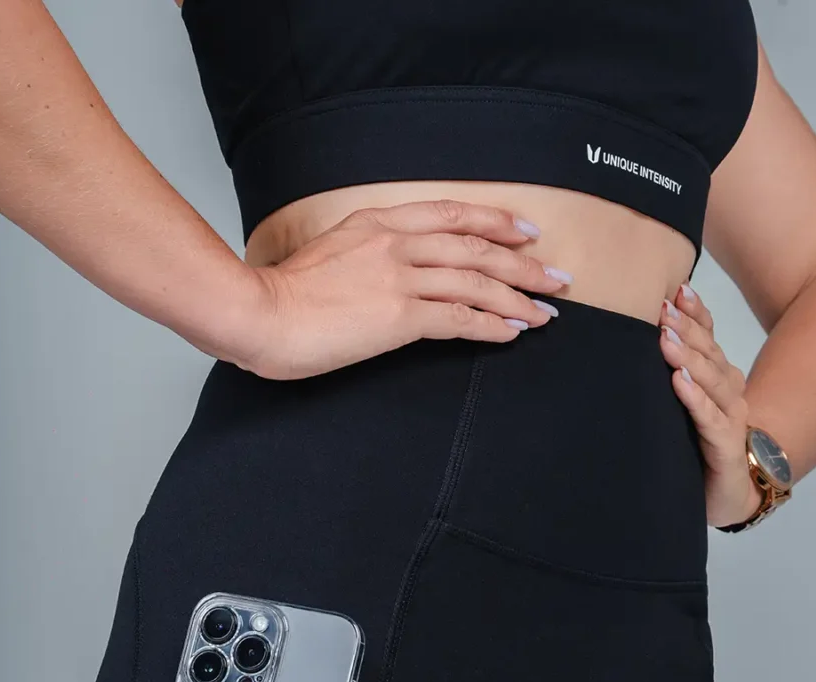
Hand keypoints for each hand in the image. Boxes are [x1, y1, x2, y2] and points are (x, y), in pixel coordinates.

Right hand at [227, 199, 571, 379]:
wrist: (260, 315)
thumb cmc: (283, 294)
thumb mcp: (329, 255)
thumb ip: (367, 255)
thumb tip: (393, 274)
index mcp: (377, 224)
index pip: (451, 215)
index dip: (494, 223)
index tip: (525, 231)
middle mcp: (395, 244)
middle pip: (475, 247)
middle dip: (522, 263)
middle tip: (555, 277)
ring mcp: (400, 278)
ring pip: (476, 282)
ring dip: (517, 298)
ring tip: (544, 312)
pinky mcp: (400, 316)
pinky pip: (460, 318)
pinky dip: (492, 325)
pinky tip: (513, 332)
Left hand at [658, 283, 763, 527]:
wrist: (726, 496)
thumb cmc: (698, 447)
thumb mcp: (679, 406)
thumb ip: (668, 376)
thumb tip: (637, 344)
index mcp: (717, 377)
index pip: (708, 337)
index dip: (695, 313)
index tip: (676, 291)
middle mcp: (729, 390)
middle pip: (709, 351)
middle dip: (686, 328)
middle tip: (662, 309)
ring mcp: (731, 416)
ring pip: (712, 379)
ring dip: (689, 357)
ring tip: (666, 340)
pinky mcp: (726, 444)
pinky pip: (711, 417)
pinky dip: (696, 398)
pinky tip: (680, 383)